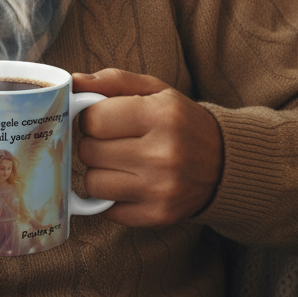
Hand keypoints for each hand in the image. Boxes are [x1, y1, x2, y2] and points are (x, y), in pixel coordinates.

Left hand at [72, 69, 222, 227]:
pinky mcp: (159, 216)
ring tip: (120, 161)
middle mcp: (163, 155)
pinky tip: (130, 182)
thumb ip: (111, 81)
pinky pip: (107, 210)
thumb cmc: (178, 120)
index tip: (102, 118)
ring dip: (99, 171)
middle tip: (112, 140)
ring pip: (93, 183)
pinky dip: (110, 197)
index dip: (90, 117)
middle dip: (93, 143)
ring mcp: (162, 190)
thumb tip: (72, 82)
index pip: (93, 120)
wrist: (225, 162)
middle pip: (88, 152)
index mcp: (161, 116)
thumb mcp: (153, 89)